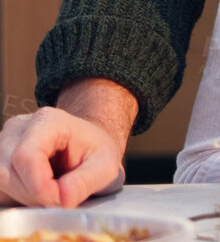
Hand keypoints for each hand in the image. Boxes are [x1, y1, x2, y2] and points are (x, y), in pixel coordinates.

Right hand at [0, 104, 127, 206]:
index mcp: (48, 121)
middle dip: (33, 194)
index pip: (26, 156)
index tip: (59, 201)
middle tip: (60, 199)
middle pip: (8, 170)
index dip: (38, 186)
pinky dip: (16, 197)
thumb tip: (62, 200)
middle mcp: (19, 127)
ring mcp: (4, 142)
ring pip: (0, 179)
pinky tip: (38, 192)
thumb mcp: (106, 166)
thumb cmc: (96, 151)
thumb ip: (85, 182)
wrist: (87, 145)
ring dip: (24, 197)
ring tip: (52, 193)